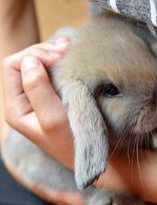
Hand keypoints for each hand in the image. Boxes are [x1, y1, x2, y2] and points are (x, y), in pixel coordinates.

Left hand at [1, 38, 156, 204]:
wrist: (94, 155)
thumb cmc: (74, 142)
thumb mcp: (53, 119)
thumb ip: (37, 90)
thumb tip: (29, 61)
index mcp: (17, 108)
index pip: (13, 66)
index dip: (35, 56)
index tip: (59, 58)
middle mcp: (24, 101)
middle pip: (25, 62)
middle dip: (45, 53)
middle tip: (67, 51)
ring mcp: (39, 98)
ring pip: (39, 64)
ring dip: (54, 54)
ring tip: (71, 49)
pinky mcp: (54, 97)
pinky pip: (51, 71)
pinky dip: (61, 60)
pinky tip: (71, 54)